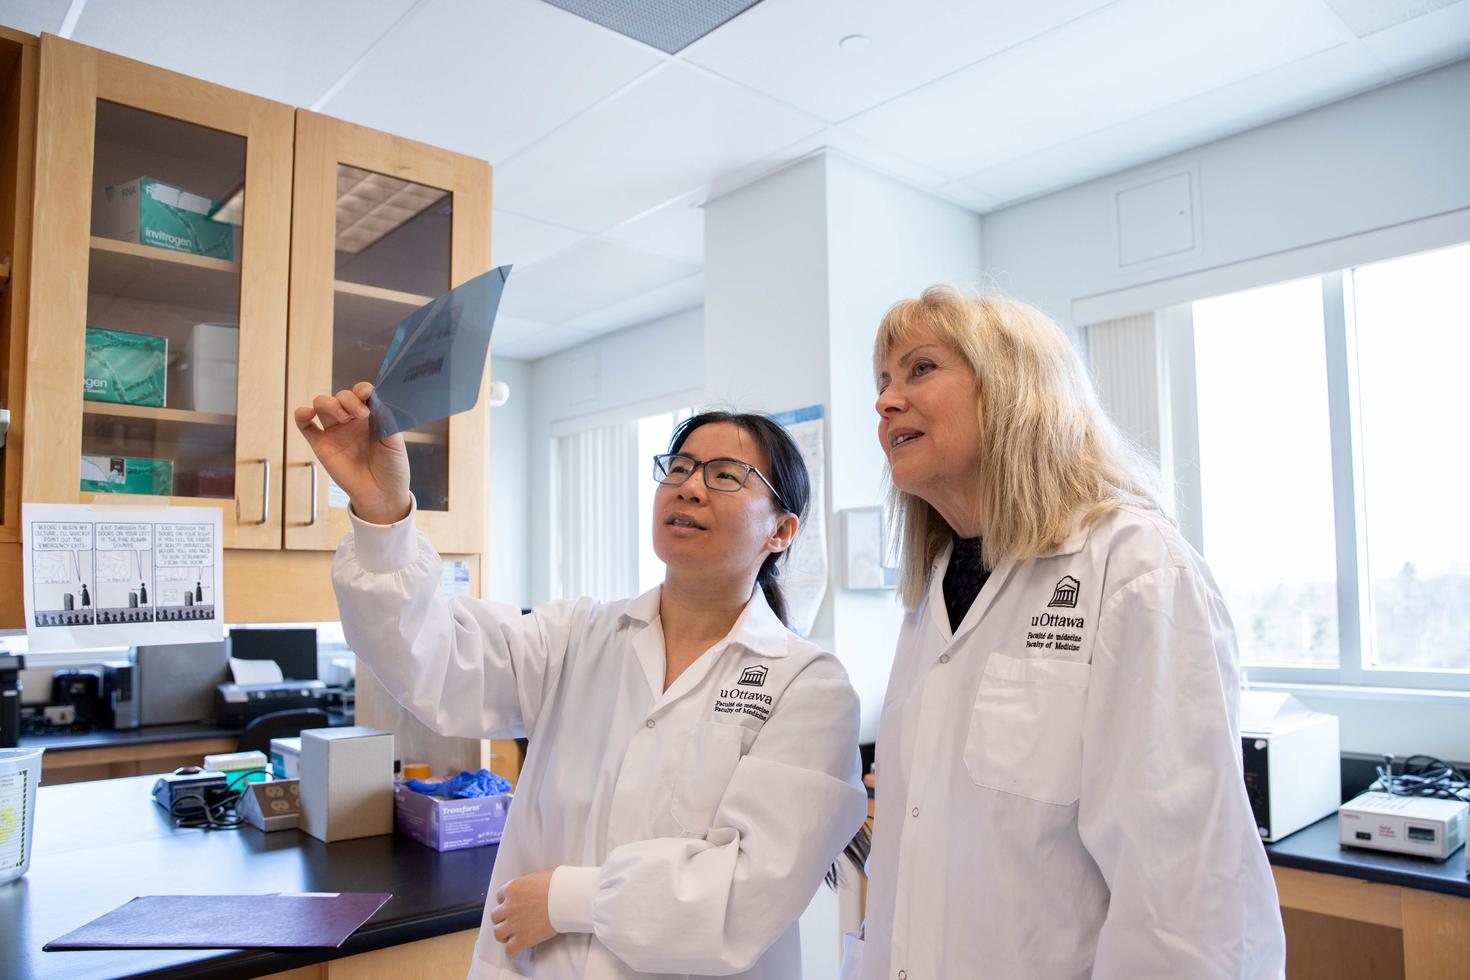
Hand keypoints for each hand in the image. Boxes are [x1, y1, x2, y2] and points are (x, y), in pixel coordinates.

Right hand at [293, 381, 410, 524]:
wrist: (382, 493)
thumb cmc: (392, 467)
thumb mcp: (394, 442)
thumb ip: (385, 420)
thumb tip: (373, 400)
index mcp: (371, 416)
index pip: (361, 394)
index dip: (361, 389)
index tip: (365, 393)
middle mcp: (351, 420)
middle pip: (340, 396)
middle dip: (348, 399)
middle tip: (361, 414)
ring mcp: (335, 431)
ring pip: (322, 404)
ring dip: (330, 404)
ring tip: (344, 419)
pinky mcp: (321, 445)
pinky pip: (305, 426)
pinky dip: (302, 415)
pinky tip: (307, 413)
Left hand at [490, 869, 557, 958]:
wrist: (566, 897)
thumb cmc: (556, 884)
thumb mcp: (537, 876)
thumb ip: (526, 882)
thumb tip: (526, 886)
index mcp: (512, 889)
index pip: (499, 896)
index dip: (506, 901)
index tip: (513, 904)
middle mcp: (509, 907)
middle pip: (495, 916)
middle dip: (502, 918)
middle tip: (512, 920)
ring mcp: (514, 924)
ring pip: (498, 933)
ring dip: (504, 934)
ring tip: (512, 935)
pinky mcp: (523, 939)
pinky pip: (509, 950)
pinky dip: (512, 950)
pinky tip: (517, 947)